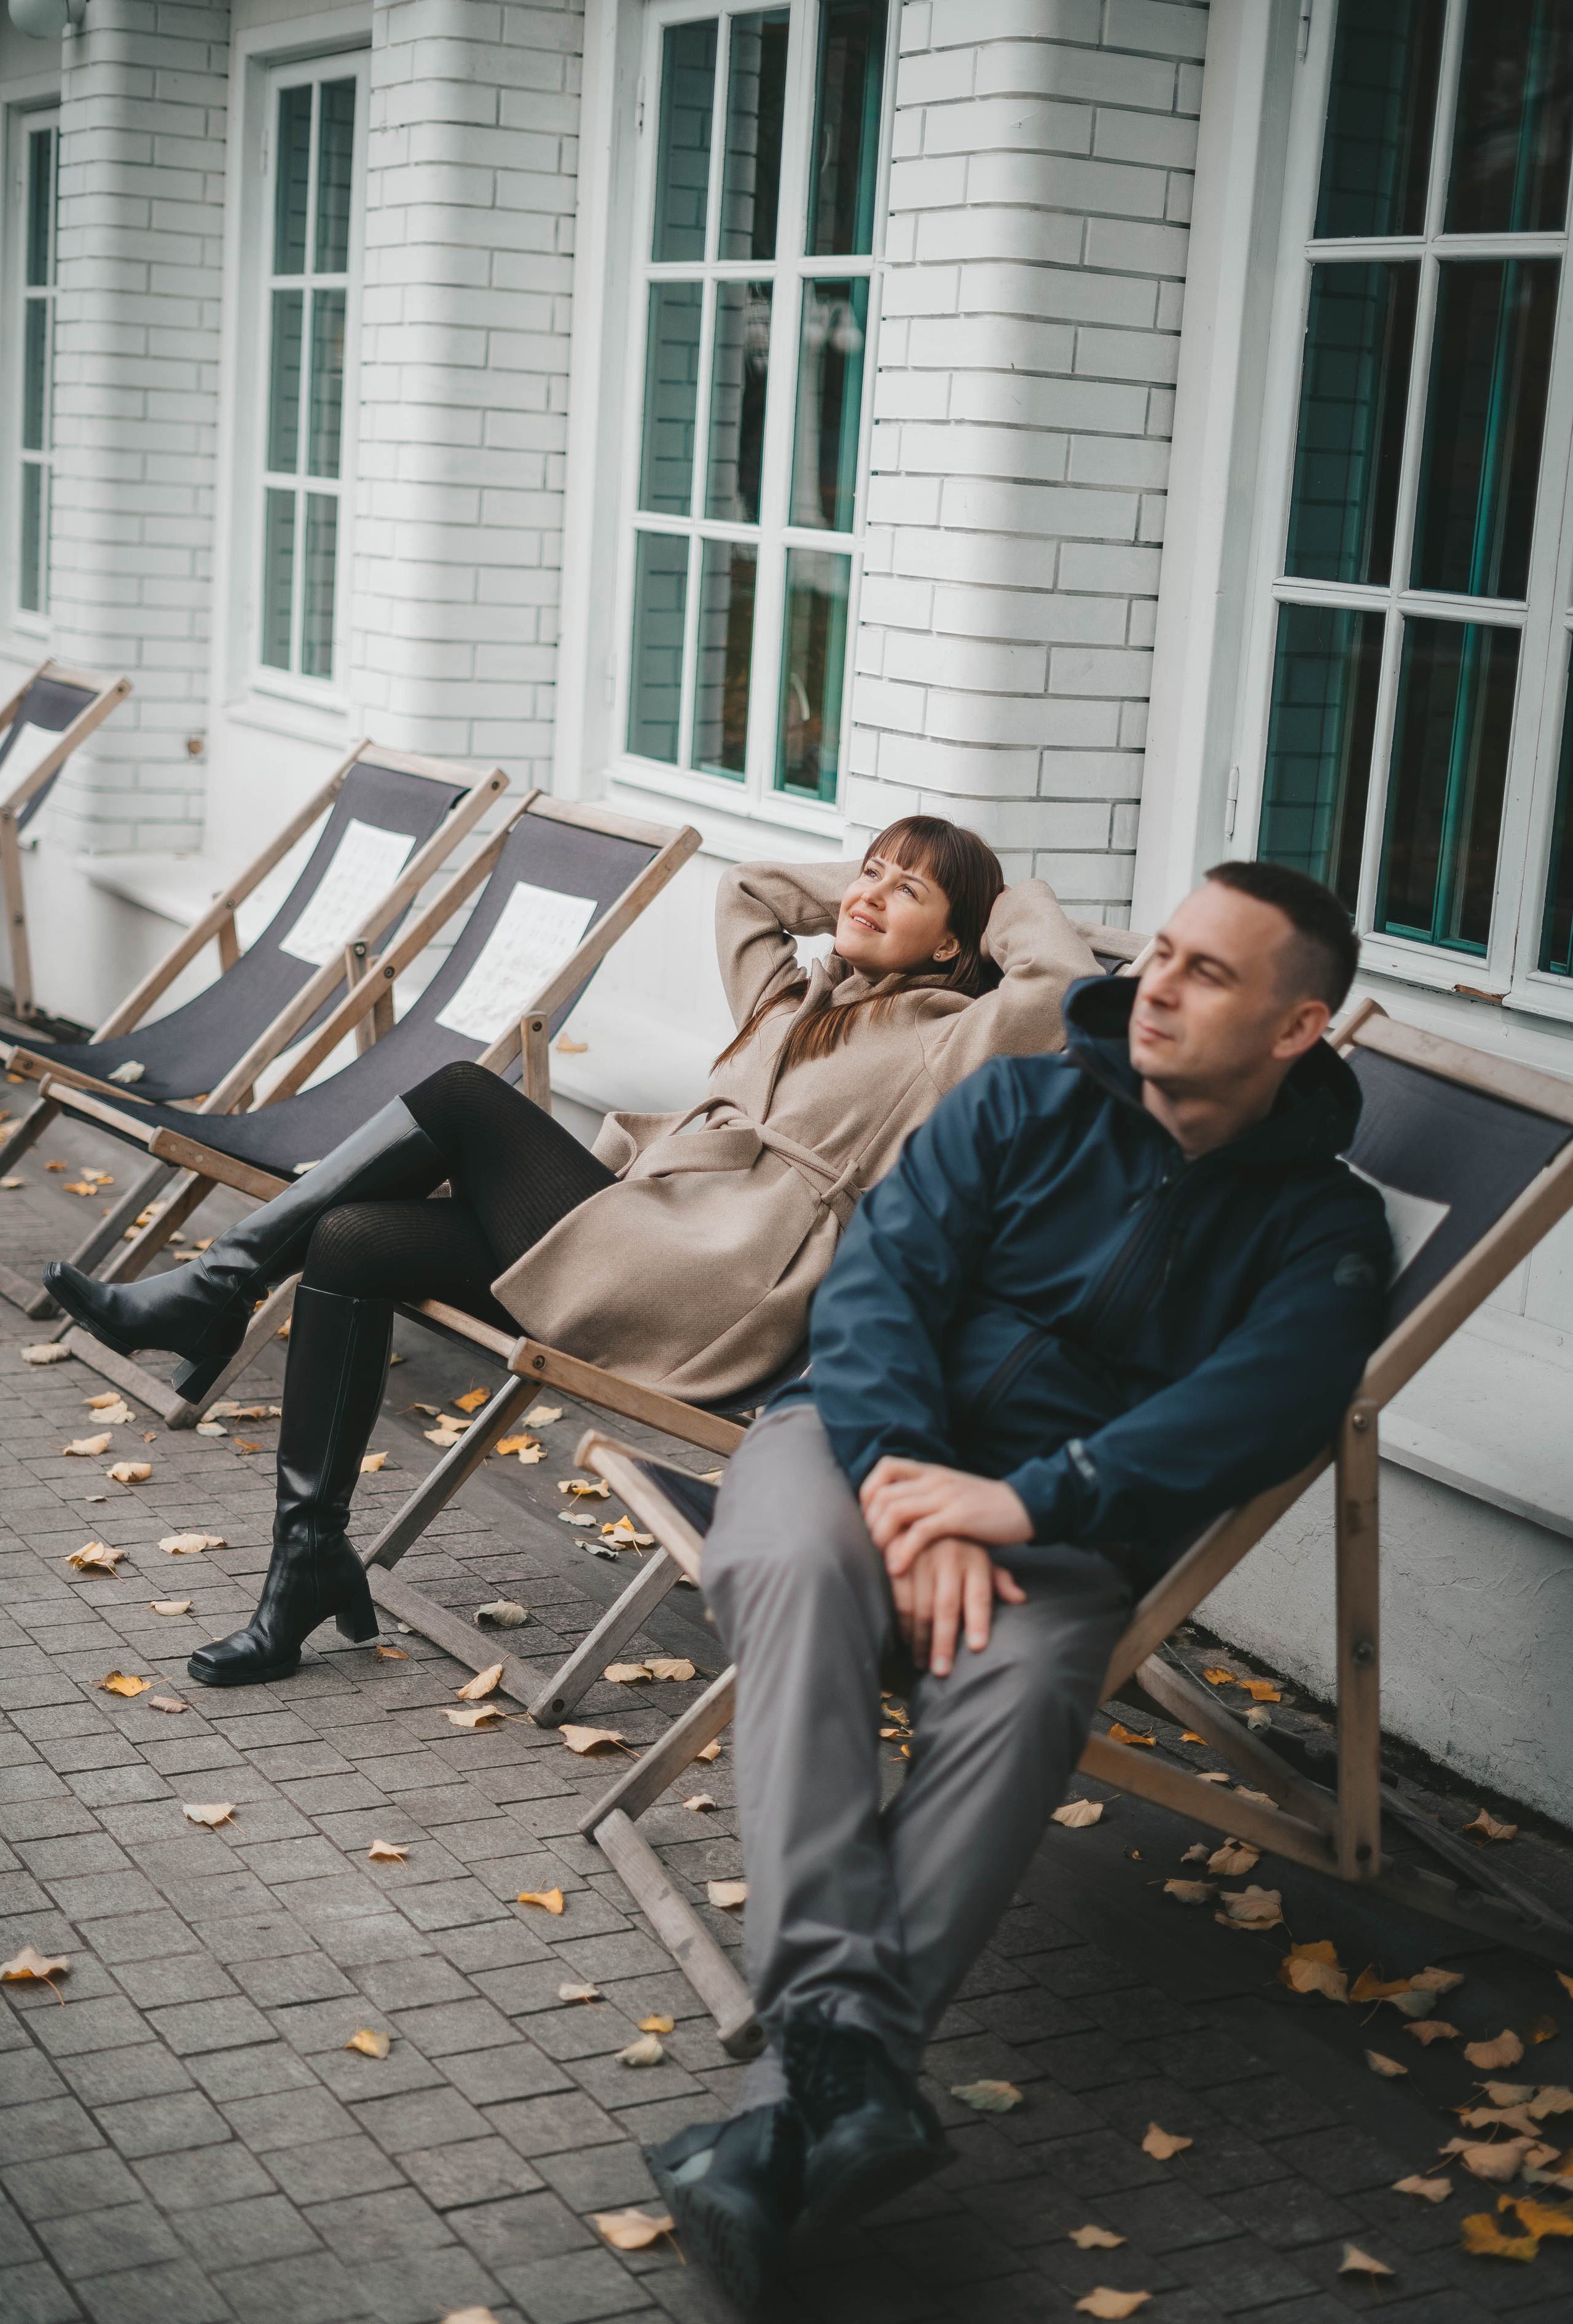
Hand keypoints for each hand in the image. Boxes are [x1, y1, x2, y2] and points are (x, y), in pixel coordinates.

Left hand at [861, 1456, 1032, 1573]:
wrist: (1025, 1506)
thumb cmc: (985, 1508)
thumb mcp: (951, 1494)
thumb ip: (926, 1497)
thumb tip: (895, 1513)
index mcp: (931, 1472)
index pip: (884, 1468)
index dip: (869, 1493)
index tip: (870, 1519)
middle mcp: (934, 1480)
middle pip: (883, 1494)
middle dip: (871, 1522)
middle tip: (874, 1546)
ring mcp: (946, 1497)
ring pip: (895, 1510)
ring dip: (881, 1537)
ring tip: (883, 1559)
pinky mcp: (959, 1517)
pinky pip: (920, 1531)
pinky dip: (903, 1550)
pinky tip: (898, 1568)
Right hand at [888, 1536, 1027, 1675]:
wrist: (920, 1511)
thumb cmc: (957, 1542)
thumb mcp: (981, 1555)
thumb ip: (999, 1579)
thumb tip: (1020, 1599)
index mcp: (976, 1560)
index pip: (980, 1596)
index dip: (979, 1622)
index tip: (977, 1648)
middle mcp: (951, 1559)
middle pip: (948, 1607)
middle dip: (944, 1642)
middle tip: (942, 1672)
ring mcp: (923, 1560)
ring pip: (923, 1607)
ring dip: (921, 1639)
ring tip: (922, 1663)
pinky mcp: (900, 1562)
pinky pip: (902, 1599)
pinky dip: (904, 1622)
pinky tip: (908, 1639)